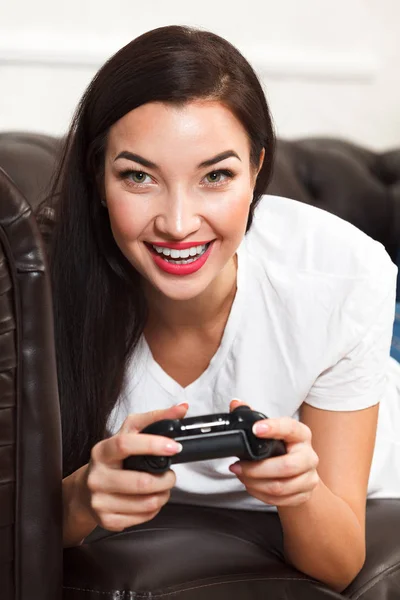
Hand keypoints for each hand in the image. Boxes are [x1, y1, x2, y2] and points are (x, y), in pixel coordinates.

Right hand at [81, 403, 188, 531]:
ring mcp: (100, 501)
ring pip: (147, 503)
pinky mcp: (107, 521)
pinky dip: (154, 509)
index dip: (152, 445)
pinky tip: (148, 499)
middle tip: (170, 475)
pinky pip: (143, 518)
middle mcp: (97, 477)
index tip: (174, 446)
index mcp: (102, 451)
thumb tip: (182, 409)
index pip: (125, 444)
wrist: (85, 491)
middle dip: (166, 479)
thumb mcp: (129, 433)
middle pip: (141, 482)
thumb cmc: (113, 459)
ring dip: (164, 495)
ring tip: (162, 487)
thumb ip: (155, 419)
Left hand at [229, 400, 319, 506]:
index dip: (273, 428)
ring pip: (280, 486)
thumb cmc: (283, 449)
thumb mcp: (271, 432)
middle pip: (286, 466)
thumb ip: (252, 416)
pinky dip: (260, 494)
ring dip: (255, 483)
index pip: (290, 428)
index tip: (256, 429)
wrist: (302, 474)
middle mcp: (309, 455)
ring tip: (242, 476)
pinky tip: (251, 486)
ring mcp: (309, 477)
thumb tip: (235, 403)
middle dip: (256, 469)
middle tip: (237, 466)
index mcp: (301, 434)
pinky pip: (279, 499)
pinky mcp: (304, 494)